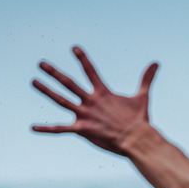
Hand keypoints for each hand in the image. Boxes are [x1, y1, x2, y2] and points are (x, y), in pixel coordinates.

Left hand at [32, 47, 158, 155]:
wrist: (136, 139)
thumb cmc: (139, 120)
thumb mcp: (142, 96)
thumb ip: (146, 78)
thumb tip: (156, 62)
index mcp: (103, 93)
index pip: (90, 71)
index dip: (82, 58)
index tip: (73, 48)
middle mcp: (91, 101)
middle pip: (68, 83)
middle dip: (54, 72)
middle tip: (41, 63)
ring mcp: (85, 115)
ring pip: (61, 100)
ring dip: (46, 90)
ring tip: (34, 81)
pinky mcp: (82, 130)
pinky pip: (61, 129)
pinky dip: (46, 129)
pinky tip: (32, 127)